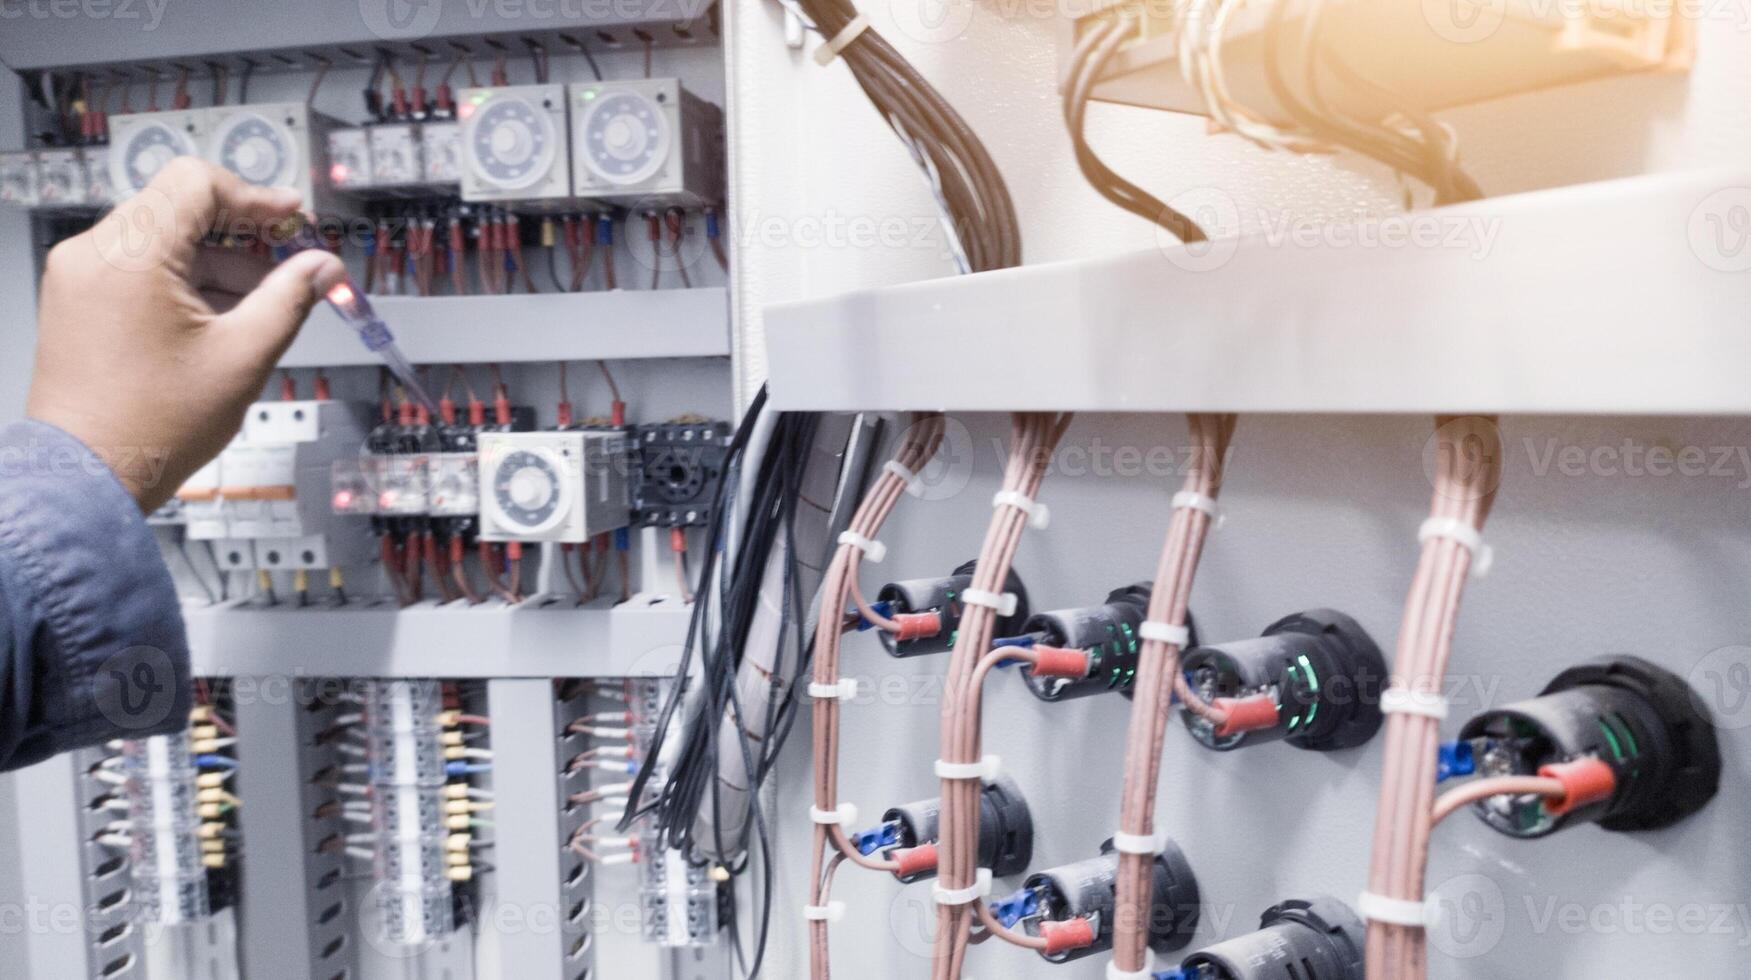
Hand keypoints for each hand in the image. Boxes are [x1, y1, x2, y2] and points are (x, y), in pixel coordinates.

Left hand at [27, 158, 345, 512]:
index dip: (254, 197)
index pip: (196, 184)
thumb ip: (290, 298)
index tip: (292, 220)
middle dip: (241, 232)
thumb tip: (322, 268)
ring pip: (161, 238)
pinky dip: (183, 279)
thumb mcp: (243, 356)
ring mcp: (79, 277)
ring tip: (261, 302)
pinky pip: (138, 267)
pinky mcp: (77, 301)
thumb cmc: (151, 426)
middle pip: (179, 207)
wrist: (88, 476)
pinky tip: (220, 317)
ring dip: (216, 260)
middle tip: (289, 260)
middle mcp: (93, 255)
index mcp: (129, 256)